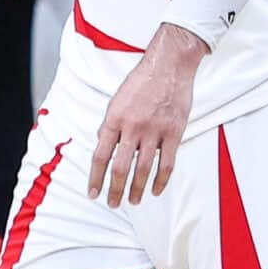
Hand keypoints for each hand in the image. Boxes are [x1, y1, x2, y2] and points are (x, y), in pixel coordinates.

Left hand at [87, 24, 205, 206]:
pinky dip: (160, 180)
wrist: (169, 64)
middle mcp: (132, 127)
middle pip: (121, 167)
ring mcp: (154, 131)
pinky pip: (167, 163)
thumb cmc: (142, 81)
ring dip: (137, 189)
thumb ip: (110, 124)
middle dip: (115, 189)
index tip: (93, 193)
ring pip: (143, 169)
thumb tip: (103, 145)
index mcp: (114, 118)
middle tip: (113, 203)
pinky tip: (155, 190)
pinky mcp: (174, 132)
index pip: (100, 155)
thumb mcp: (117, 99)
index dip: (96, 177)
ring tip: (133, 201)